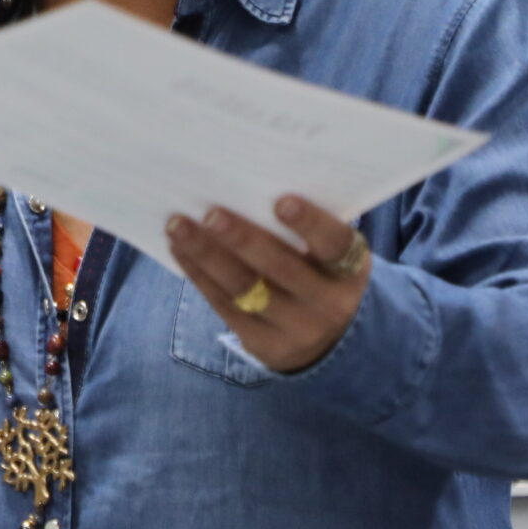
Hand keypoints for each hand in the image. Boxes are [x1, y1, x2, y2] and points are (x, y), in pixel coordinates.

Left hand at [168, 195, 369, 373]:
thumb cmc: (321, 274)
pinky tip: (180, 249)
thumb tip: (247, 184)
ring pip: (244, 289)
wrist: (330, 341)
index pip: (334, 245)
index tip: (281, 201)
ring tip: (178, 226)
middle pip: (280, 269)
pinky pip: (225, 306)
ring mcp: (295, 329)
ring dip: (206, 254)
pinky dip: (199, 274)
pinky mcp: (262, 345)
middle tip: (210, 212)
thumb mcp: (329, 256)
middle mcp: (328, 304)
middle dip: (241, 239)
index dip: (310, 223)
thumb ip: (304, 229)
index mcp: (349, 270)